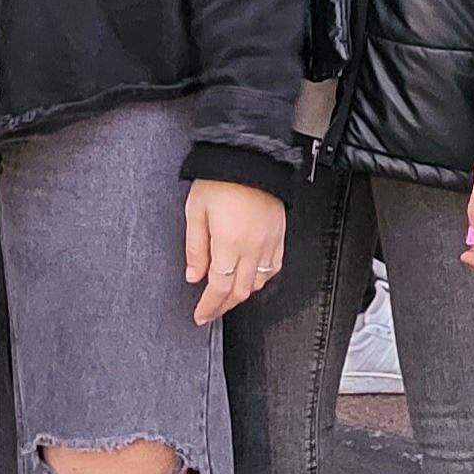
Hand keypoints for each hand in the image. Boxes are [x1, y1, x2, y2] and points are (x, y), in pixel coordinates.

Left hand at [184, 180, 287, 324]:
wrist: (250, 158)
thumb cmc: (220, 180)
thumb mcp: (196, 211)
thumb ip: (195, 248)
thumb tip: (194, 276)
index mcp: (230, 244)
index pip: (219, 288)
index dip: (209, 306)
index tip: (200, 316)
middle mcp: (253, 248)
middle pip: (240, 291)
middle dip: (223, 307)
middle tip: (210, 312)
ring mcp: (269, 243)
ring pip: (258, 283)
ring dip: (242, 295)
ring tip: (227, 297)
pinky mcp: (280, 235)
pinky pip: (274, 267)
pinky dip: (262, 280)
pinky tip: (251, 279)